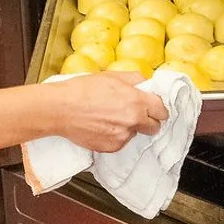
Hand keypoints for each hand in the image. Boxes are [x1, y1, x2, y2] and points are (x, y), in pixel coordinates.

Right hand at [47, 72, 167, 150]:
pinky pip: (120, 142)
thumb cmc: (82, 90)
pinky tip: (102, 126)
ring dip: (128, 128)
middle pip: (154, 127)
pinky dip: (115, 136)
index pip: (162, 110)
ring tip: (110, 118)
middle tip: (135, 114)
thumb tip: (146, 84)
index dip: (158, 108)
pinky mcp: (111, 147)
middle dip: (148, 121)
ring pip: (135, 134)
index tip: (154, 108)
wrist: (61, 109)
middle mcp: (132, 121)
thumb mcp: (111, 75)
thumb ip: (135, 79)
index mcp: (136, 101)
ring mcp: (122, 137)